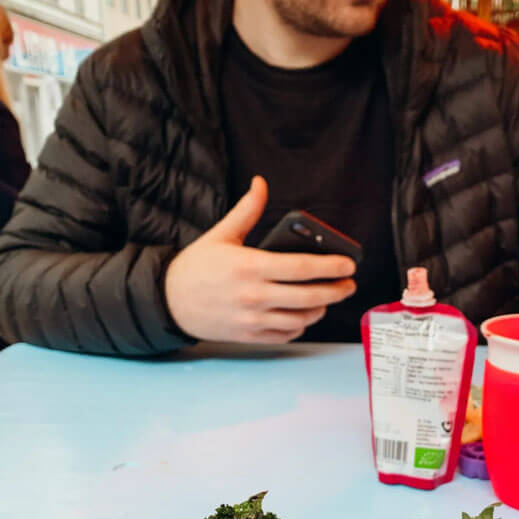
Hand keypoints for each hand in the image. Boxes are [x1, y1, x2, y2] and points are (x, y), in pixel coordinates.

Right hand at [164, 177, 356, 342]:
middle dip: (336, 291)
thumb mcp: (221, 235)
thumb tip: (260, 183)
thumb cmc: (197, 266)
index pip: (301, 268)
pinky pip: (285, 335)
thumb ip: (247, 210)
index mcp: (249, 267)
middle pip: (308, 297)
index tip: (349, 264)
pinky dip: (300, 326)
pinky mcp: (249, 336)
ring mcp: (252, 319)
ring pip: (300, 319)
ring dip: (320, 310)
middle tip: (348, 285)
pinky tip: (304, 316)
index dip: (331, 266)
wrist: (169, 301)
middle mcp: (253, 296)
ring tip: (327, 299)